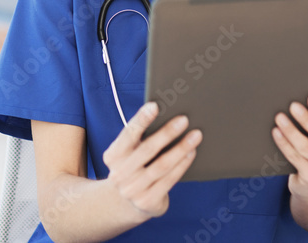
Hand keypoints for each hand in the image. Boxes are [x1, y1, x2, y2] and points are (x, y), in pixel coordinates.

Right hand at [101, 102, 201, 221]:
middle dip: (167, 132)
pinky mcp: (147, 201)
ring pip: (161, 165)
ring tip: (195, 135)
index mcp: (112, 156)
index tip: (155, 106)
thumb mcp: (129, 152)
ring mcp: (132, 190)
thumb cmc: (134, 166)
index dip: (141, 120)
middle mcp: (119, 174)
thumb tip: (166, 113)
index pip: (128, 134)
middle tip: (184, 119)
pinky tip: (191, 153)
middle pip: (147, 149)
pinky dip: (182, 165)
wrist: (127, 201)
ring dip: (181, 149)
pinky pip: (169, 180)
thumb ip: (140, 137)